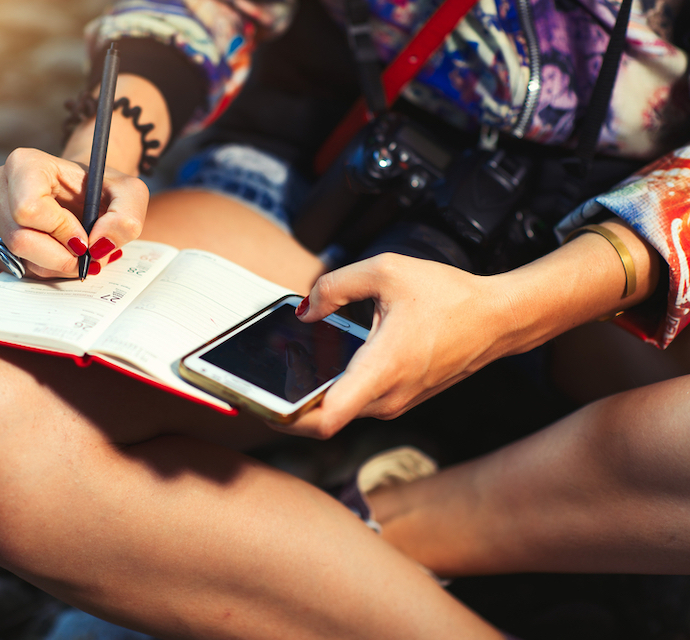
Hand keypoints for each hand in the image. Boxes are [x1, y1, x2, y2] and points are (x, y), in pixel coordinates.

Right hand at [0, 147, 149, 278]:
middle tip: (86, 252)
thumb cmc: (102, 189)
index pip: (30, 209)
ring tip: (76, 251)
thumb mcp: (130, 195)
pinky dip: (41, 270)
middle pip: (20, 239)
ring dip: (55, 265)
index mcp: (24, 163)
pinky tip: (58, 254)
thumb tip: (99, 245)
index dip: (62, 231)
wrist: (82, 195)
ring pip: (17, 257)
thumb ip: (126, 217)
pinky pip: (12, 268)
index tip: (85, 235)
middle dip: (60, 256)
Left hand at [278, 253, 502, 438]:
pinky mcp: (400, 399)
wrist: (498, 320)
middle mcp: (387, 397)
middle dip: (288, 403)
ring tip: (289, 363)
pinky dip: (334, 390)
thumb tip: (305, 309)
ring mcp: (395, 403)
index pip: (326, 420)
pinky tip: (322, 362)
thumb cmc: (450, 296)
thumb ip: (335, 285)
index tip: (260, 403)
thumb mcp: (386, 270)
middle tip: (262, 377)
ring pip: (339, 411)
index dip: (286, 417)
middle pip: (323, 419)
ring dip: (311, 395)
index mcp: (382, 369)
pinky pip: (357, 402)